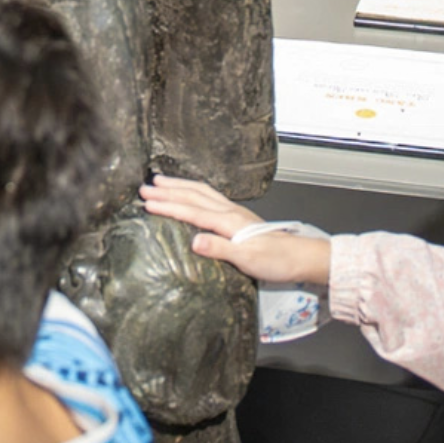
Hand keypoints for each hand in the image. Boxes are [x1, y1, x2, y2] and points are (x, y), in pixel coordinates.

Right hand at [138, 175, 332, 287]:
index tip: (147, 203)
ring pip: (201, 192)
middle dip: (168, 190)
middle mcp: (229, 211)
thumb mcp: (247, 259)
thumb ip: (219, 249)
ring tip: (160, 181)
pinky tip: (189, 193)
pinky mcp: (237, 216)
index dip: (168, 206)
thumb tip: (194, 241)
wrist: (299, 257)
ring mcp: (234, 211)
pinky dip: (193, 190)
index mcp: (228, 221)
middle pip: (193, 195)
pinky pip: (209, 196)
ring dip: (179, 186)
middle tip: (144, 187)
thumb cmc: (275, 260)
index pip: (191, 210)